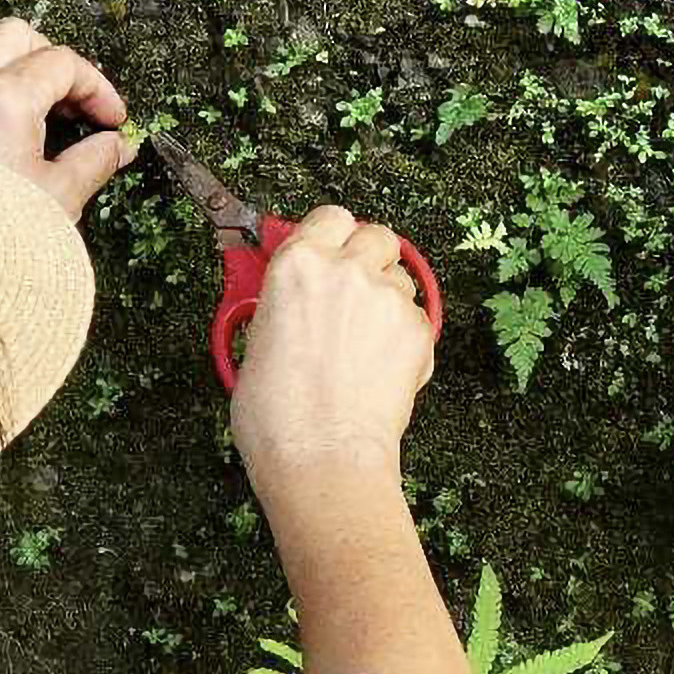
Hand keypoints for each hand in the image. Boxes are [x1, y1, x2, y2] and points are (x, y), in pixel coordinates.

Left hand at [0, 17, 128, 217]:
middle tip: (69, 98)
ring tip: (23, 88)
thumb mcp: (58, 200)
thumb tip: (114, 147)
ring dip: (1, 54)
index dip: (97, 86)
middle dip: (51, 58)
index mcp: (4, 101)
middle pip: (15, 34)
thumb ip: (93, 163)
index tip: (110, 116)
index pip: (63, 63)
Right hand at [229, 205, 433, 497]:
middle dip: (368, 258)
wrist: (322, 456)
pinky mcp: (419, 329)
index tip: (328, 249)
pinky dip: (404, 337)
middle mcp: (347, 270)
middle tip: (352, 291)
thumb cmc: (277, 416)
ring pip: (400, 278)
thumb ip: (282, 303)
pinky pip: (417, 317)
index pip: (329, 217)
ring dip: (386, 299)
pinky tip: (381, 369)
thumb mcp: (254, 342)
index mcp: (297, 265)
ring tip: (363, 343)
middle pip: (375, 236)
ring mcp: (388, 298)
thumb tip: (292, 299)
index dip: (331, 234)